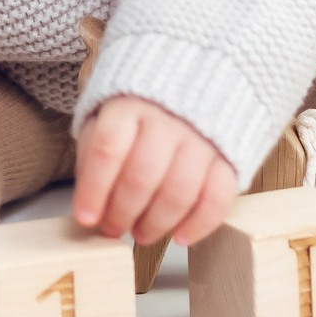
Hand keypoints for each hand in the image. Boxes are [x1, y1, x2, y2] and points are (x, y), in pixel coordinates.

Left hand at [71, 95, 237, 245]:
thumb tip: (91, 208)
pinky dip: (200, 224)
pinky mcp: (229, 155)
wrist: (200, 80)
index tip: (86, 218)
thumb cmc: (141, 111)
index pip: (107, 149)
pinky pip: (218, 197)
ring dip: (156, 223)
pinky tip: (181, 236)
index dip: (94, 188)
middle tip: (113, 229)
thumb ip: (95, 157)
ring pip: (178, 191)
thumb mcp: (107, 117)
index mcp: (130, 106)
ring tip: (142, 233)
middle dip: (123, 213)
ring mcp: (202, 137)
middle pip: (142, 175)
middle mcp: (167, 118)